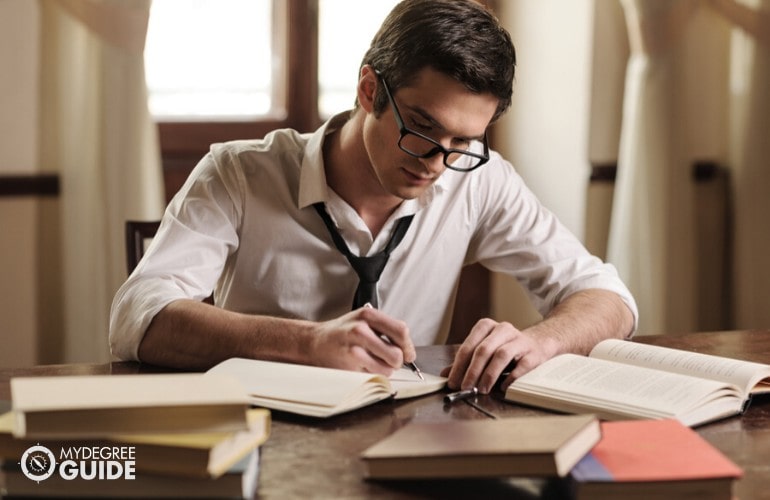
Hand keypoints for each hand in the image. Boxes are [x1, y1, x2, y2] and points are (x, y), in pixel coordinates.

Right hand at [309, 306, 414, 375]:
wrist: (315, 342)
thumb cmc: (342, 332)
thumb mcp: (364, 320)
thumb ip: (386, 329)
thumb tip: (408, 349)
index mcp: (368, 316)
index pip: (401, 330)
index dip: (408, 346)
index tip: (408, 354)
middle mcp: (360, 330)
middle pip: (396, 353)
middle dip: (397, 361)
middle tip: (390, 360)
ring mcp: (353, 349)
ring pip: (387, 368)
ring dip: (384, 369)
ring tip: (372, 362)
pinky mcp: (348, 366)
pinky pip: (373, 376)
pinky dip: (372, 374)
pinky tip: (361, 366)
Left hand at [441, 318, 555, 393]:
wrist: (538, 343)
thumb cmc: (506, 348)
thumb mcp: (484, 350)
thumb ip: (465, 361)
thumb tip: (445, 374)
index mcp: (487, 326)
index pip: (469, 345)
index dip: (459, 365)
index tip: (453, 382)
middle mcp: (503, 329)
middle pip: (484, 350)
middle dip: (472, 371)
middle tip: (465, 387)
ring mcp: (519, 340)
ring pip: (501, 355)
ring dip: (489, 375)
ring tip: (482, 389)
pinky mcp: (533, 353)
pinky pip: (521, 366)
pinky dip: (510, 378)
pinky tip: (502, 388)